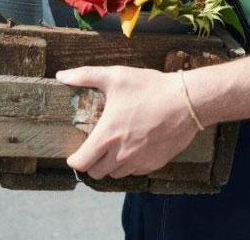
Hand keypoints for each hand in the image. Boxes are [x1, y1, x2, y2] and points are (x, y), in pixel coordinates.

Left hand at [55, 66, 198, 179]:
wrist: (187, 101)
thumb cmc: (150, 88)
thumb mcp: (115, 76)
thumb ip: (85, 76)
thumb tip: (61, 75)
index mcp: (107, 135)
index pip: (81, 164)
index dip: (74, 160)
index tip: (74, 153)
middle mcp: (121, 154)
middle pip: (96, 173)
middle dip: (91, 163)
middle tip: (93, 149)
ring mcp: (139, 161)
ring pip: (115, 174)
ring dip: (110, 165)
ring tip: (112, 148)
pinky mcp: (155, 164)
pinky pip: (135, 172)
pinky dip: (129, 165)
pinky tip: (132, 147)